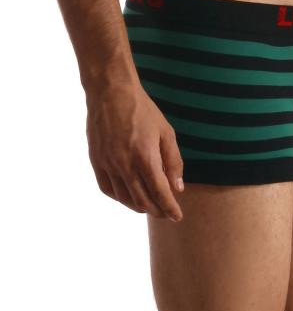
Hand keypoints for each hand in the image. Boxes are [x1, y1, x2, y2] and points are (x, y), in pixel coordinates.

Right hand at [86, 81, 183, 220]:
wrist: (111, 93)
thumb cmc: (142, 110)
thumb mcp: (166, 132)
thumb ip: (173, 161)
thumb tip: (177, 188)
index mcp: (145, 158)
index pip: (160, 193)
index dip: (170, 208)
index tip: (177, 217)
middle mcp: (125, 165)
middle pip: (143, 201)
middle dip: (157, 210)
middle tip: (166, 213)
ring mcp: (108, 165)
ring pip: (124, 199)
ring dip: (139, 207)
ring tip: (150, 207)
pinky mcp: (96, 161)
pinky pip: (107, 189)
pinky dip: (119, 198)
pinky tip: (128, 197)